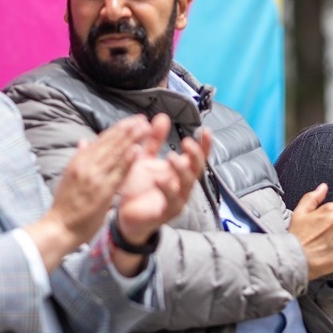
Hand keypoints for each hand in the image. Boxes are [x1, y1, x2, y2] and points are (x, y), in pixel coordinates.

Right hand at [26, 115, 151, 270]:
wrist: (59, 227)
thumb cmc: (65, 206)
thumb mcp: (68, 177)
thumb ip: (79, 159)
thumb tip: (83, 142)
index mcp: (79, 161)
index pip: (101, 140)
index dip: (118, 129)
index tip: (132, 120)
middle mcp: (85, 165)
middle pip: (110, 143)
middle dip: (128, 129)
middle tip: (143, 119)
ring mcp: (93, 177)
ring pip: (115, 153)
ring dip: (131, 139)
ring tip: (145, 127)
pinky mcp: (101, 191)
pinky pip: (117, 173)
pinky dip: (127, 160)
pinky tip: (137, 149)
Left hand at [117, 115, 212, 243]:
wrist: (125, 215)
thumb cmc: (138, 187)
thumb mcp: (144, 159)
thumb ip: (154, 140)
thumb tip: (162, 117)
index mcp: (178, 170)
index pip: (196, 156)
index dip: (204, 144)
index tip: (206, 130)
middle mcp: (181, 184)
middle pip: (197, 168)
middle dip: (196, 155)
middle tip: (188, 143)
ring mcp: (177, 199)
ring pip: (187, 184)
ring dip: (181, 170)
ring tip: (172, 158)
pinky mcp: (167, 212)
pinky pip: (172, 201)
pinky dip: (167, 189)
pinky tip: (159, 179)